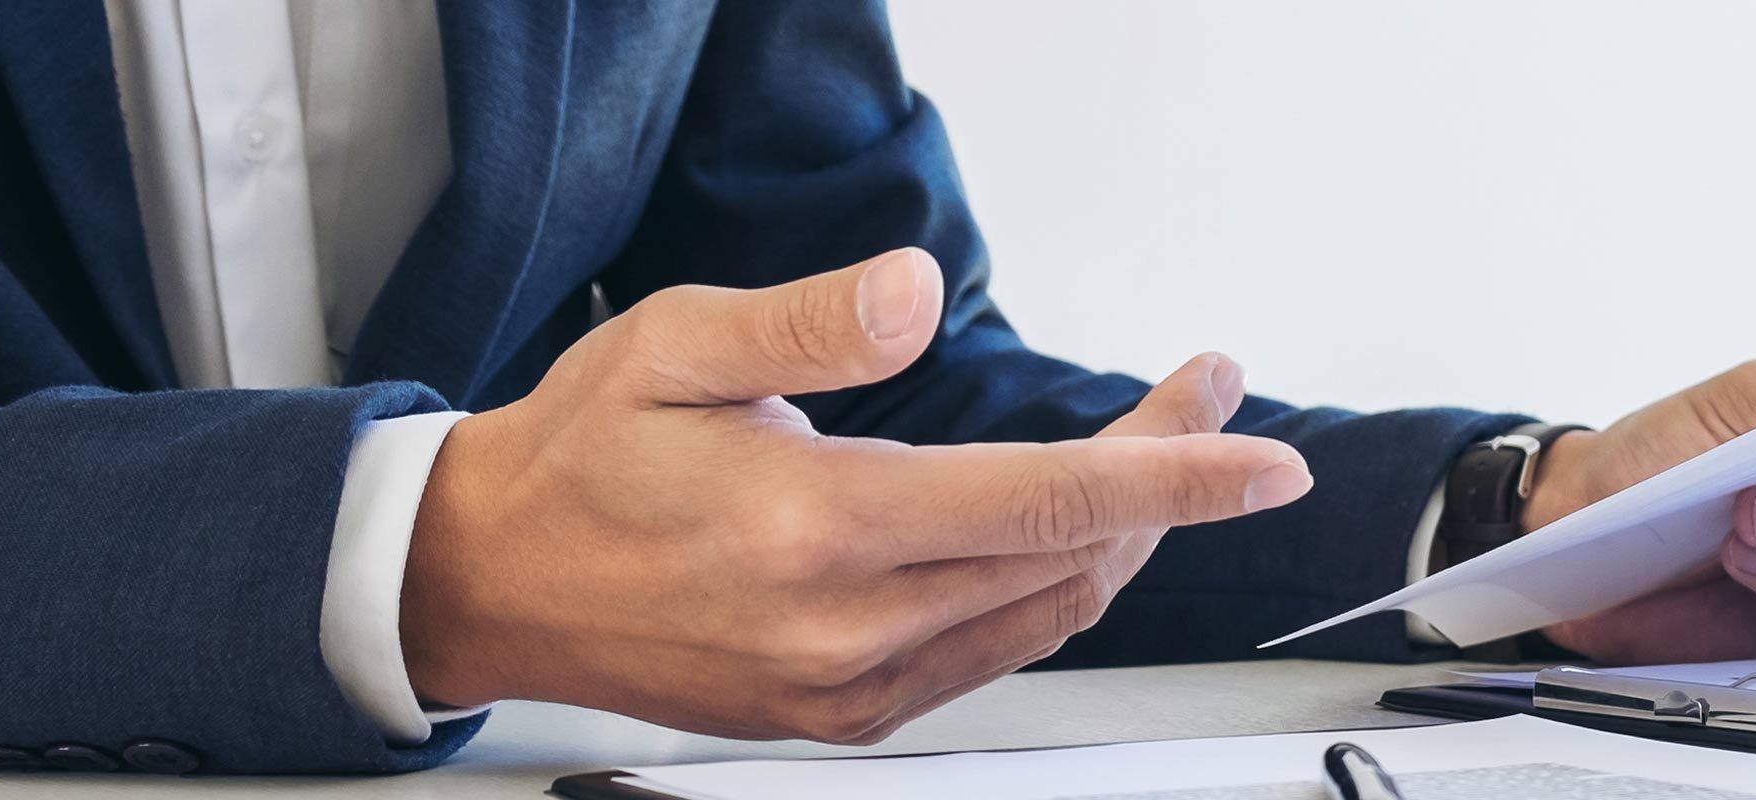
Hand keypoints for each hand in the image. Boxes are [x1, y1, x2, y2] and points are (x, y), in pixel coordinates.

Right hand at [401, 249, 1311, 742]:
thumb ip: (809, 321)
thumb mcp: (674, 344)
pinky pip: (991, 655)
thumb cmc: (578, 456)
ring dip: (1119, 534)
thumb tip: (917, 294)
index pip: (1047, 503)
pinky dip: (1050, 589)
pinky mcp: (841, 717)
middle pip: (1069, 556)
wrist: (488, 581)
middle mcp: (845, 629)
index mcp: (815, 529)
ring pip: (1044, 614)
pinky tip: (1066, 529)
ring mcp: (846, 688)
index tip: (1267, 460)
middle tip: (1204, 397)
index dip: (1177, 478)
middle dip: (1164, 476)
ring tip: (1155, 449)